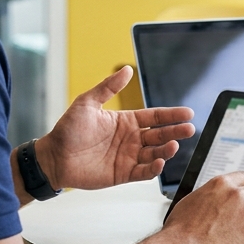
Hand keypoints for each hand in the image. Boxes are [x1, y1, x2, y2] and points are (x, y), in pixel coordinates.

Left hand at [36, 67, 194, 189]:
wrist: (54, 157)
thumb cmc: (67, 130)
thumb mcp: (87, 102)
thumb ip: (108, 87)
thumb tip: (126, 69)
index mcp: (125, 121)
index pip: (154, 117)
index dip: (171, 115)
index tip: (187, 113)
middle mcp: (131, 139)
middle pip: (160, 135)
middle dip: (176, 131)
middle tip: (189, 129)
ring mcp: (128, 157)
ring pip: (155, 153)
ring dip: (166, 150)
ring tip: (174, 145)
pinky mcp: (123, 174)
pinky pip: (143, 172)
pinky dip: (153, 168)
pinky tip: (160, 162)